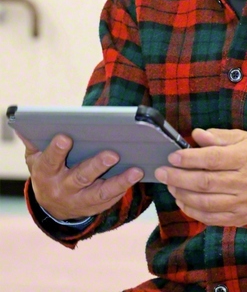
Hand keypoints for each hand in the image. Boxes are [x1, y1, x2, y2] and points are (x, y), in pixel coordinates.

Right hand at [19, 133, 143, 219]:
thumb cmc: (46, 171)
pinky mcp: (92, 208)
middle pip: (80, 177)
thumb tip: (25, 122)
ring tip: (136, 170)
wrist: (50, 206)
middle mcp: (61, 189)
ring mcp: (78, 201)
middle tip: (113, 154)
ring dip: (119, 182)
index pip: (49, 161)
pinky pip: (109, 200)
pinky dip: (122, 189)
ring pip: (100, 193)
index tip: (66, 137)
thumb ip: (34, 141)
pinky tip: (135, 178)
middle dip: (97, 166)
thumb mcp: (35, 158)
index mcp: (45, 173)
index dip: (56, 150)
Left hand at [154, 128, 246, 226]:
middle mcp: (245, 181)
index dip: (189, 158)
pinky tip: (183, 202)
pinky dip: (194, 212)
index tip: (171, 157)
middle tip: (161, 173)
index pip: (212, 159)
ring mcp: (243, 202)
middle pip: (205, 182)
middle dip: (178, 178)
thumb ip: (220, 137)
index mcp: (246, 157)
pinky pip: (213, 218)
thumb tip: (196, 135)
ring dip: (183, 195)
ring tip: (170, 187)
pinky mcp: (242, 218)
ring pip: (206, 203)